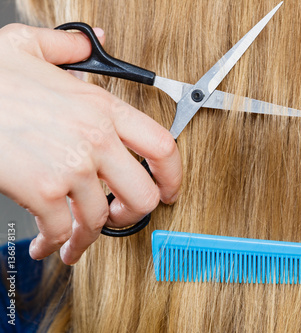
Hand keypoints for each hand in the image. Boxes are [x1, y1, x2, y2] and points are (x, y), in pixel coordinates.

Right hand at [0, 24, 181, 264]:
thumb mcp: (29, 46)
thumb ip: (69, 47)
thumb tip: (93, 43)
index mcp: (101, 108)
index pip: (162, 146)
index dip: (173, 176)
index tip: (169, 190)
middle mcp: (95, 139)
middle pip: (143, 195)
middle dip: (132, 215)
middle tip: (119, 217)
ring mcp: (71, 166)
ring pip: (99, 219)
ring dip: (86, 236)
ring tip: (74, 238)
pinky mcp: (42, 190)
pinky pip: (61, 229)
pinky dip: (56, 241)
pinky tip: (48, 240)